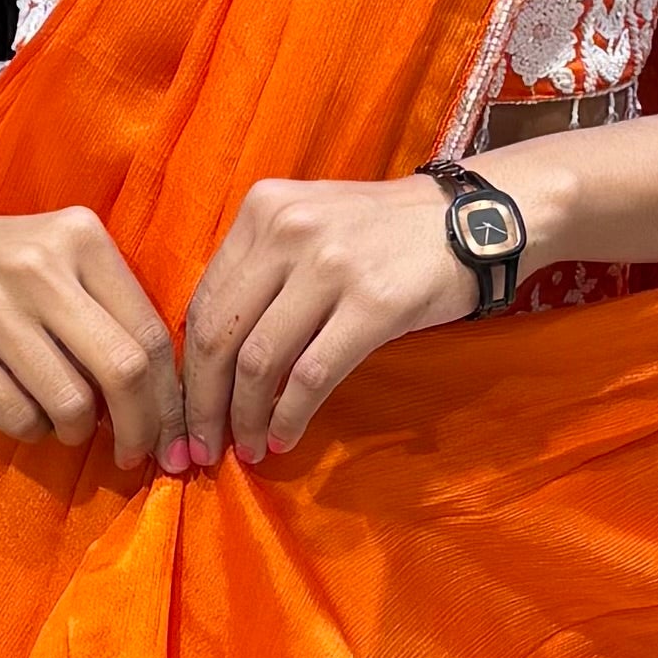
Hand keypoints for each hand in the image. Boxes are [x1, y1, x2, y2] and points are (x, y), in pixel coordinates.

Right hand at [0, 181, 181, 467]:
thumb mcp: (58, 256)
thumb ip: (110, 309)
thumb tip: (164, 404)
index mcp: (82, 239)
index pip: (152, 334)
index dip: (173, 399)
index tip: (177, 437)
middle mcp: (40, 268)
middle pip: (123, 370)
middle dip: (142, 428)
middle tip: (138, 455)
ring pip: (72, 403)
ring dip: (80, 431)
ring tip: (69, 423)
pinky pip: (19, 416)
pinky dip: (34, 429)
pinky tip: (26, 410)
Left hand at [182, 175, 478, 464]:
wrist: (470, 220)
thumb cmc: (383, 234)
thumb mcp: (309, 227)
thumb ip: (260, 273)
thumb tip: (210, 359)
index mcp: (263, 209)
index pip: (204, 302)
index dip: (188, 370)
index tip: (187, 412)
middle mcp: (288, 230)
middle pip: (219, 335)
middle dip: (204, 404)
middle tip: (203, 447)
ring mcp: (330, 266)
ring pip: (259, 361)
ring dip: (246, 418)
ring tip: (248, 448)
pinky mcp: (373, 303)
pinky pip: (312, 375)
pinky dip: (290, 416)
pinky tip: (285, 437)